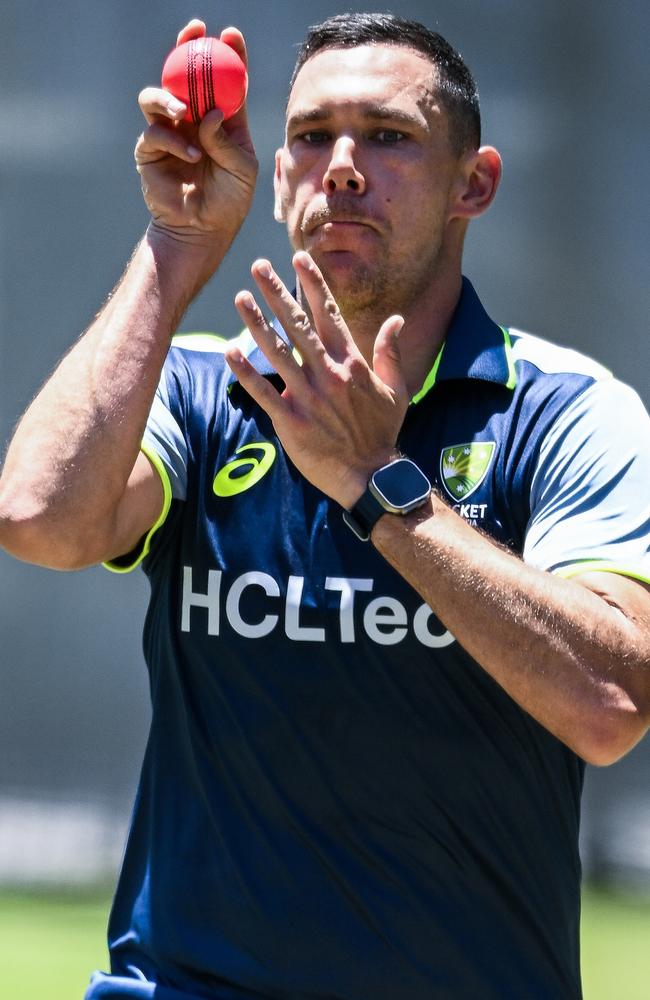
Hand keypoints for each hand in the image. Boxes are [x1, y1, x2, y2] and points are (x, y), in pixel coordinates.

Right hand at [134, 20, 257, 242]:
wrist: (202, 230)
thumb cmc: (229, 201)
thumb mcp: (242, 170)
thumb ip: (229, 141)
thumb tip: (212, 113)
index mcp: (222, 118)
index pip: (225, 79)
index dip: (228, 54)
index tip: (230, 35)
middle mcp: (193, 119)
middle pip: (184, 74)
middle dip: (186, 47)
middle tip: (194, 33)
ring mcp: (169, 132)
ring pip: (157, 95)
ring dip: (169, 96)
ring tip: (184, 111)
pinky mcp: (150, 151)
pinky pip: (155, 133)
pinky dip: (174, 141)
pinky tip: (192, 156)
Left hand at [226, 253, 407, 507]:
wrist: (372, 475)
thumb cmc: (383, 432)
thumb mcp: (397, 389)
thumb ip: (391, 352)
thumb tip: (397, 319)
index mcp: (352, 363)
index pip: (330, 314)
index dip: (313, 284)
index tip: (299, 258)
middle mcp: (329, 375)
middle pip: (298, 325)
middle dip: (277, 293)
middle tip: (258, 266)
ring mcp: (309, 398)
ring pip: (278, 353)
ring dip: (257, 323)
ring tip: (240, 297)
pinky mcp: (293, 422)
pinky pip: (264, 393)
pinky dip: (246, 373)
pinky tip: (230, 351)